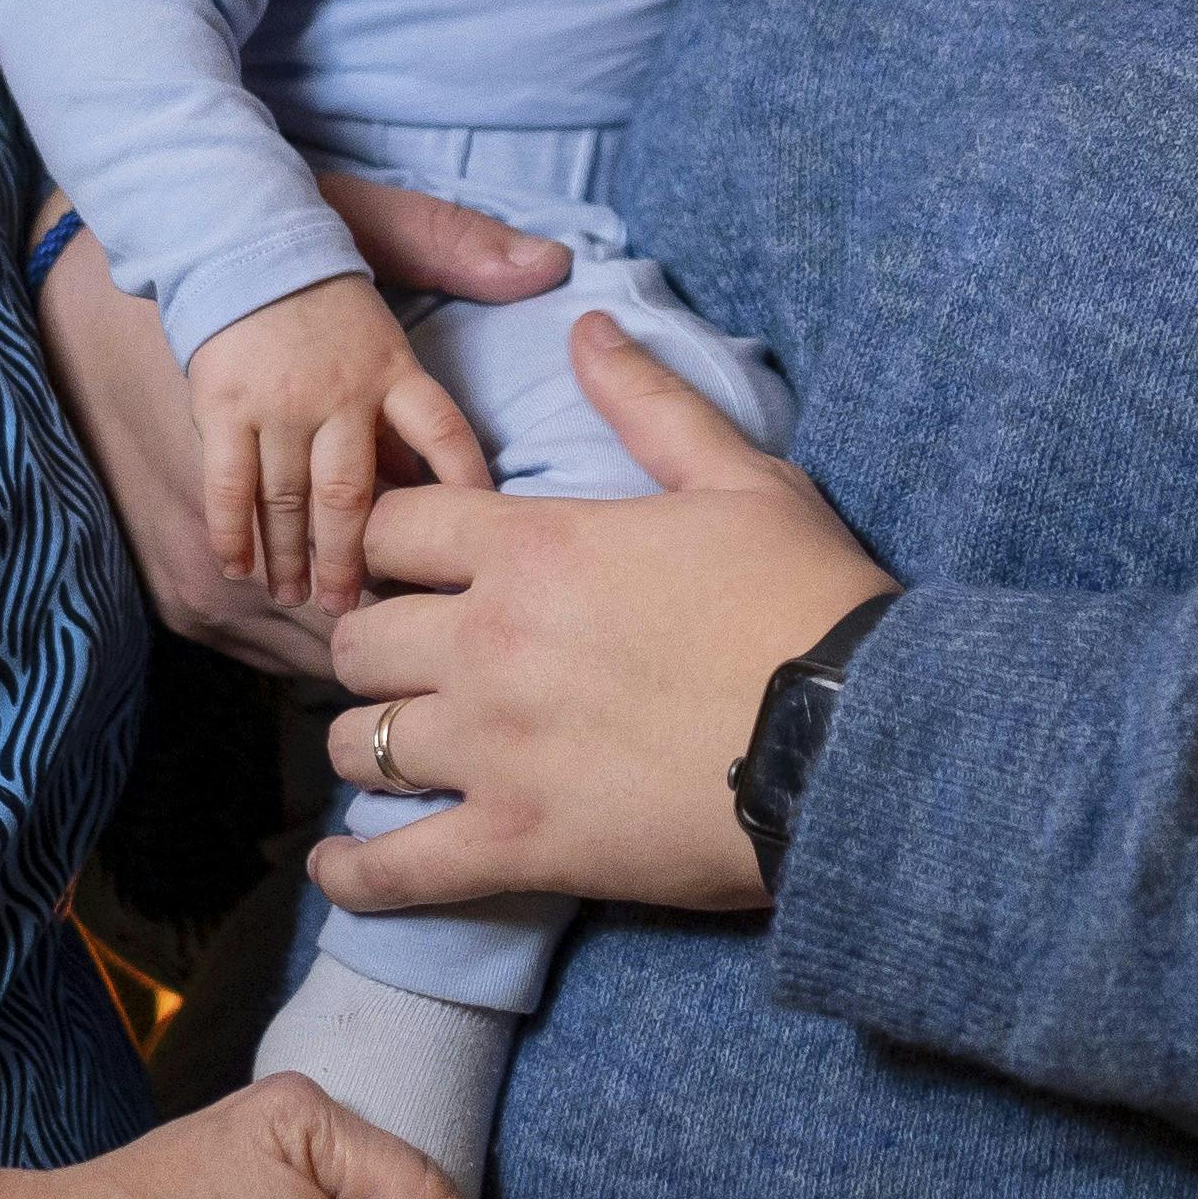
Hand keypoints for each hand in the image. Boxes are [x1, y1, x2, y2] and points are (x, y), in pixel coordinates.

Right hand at [32, 191, 569, 677]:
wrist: (225, 218)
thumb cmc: (317, 233)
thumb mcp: (398, 228)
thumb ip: (466, 252)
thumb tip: (552, 262)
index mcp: (392, 357)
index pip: (445, 434)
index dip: (461, 492)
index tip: (471, 542)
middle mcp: (338, 389)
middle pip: (358, 495)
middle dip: (359, 562)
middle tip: (364, 613)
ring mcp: (276, 402)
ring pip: (292, 501)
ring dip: (298, 560)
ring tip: (308, 604)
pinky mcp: (220, 405)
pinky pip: (229, 484)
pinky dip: (234, 532)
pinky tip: (240, 570)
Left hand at [328, 314, 894, 916]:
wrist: (858, 737)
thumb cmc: (804, 599)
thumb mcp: (737, 476)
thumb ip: (647, 400)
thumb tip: (589, 325)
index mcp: (533, 548)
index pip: (389, 525)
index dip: (390, 541)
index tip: (412, 564)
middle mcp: (489, 643)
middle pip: (356, 638)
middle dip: (374, 644)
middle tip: (409, 660)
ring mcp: (495, 750)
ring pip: (358, 743)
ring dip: (369, 743)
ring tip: (393, 751)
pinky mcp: (518, 844)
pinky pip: (396, 869)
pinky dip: (357, 874)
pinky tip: (340, 865)